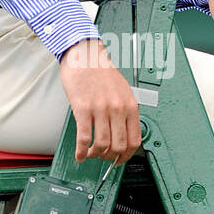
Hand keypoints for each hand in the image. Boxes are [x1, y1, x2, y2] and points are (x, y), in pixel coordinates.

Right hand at [59, 37, 141, 163]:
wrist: (85, 54)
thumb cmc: (101, 71)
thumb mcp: (122, 91)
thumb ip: (125, 111)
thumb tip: (123, 133)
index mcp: (130, 105)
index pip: (134, 140)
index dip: (127, 156)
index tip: (120, 160)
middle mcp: (117, 108)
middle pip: (118, 146)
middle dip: (110, 158)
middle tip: (103, 158)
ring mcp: (100, 109)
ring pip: (102, 145)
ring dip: (95, 155)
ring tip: (90, 154)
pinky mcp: (82, 108)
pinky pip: (83, 137)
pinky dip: (81, 151)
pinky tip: (79, 153)